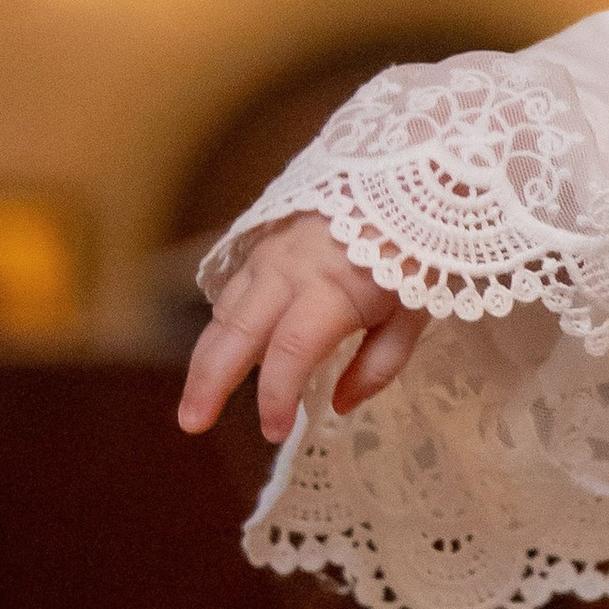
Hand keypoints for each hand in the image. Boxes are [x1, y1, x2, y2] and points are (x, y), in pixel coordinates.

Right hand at [178, 214, 425, 441]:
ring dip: (206, 357)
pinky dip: (223, 325)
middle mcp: (289, 270)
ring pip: (225, 310)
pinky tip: (221, 353)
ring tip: (195, 400)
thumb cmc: (418, 250)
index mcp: (331, 289)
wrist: (409, 176)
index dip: (276, 397)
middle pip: (237, 332)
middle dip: (209, 382)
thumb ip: (379, 364)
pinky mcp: (263, 242)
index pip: (290, 353)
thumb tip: (339, 406)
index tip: (274, 432)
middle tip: (191, 424)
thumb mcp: (415, 312)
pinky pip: (234, 290)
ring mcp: (270, 253)